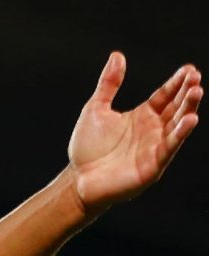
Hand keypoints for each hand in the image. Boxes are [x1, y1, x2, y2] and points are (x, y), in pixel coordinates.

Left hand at [68, 52, 200, 214]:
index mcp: (143, 116)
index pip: (165, 95)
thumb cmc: (86, 148)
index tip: (189, 69)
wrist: (77, 180)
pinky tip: (190, 120)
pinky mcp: (153, 165)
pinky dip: (180, 134)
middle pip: (175, 107)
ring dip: (188, 109)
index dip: (177, 83)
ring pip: (177, 125)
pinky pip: (170, 148)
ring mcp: (155, 147)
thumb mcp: (96, 109)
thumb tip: (117, 55)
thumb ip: (109, 84)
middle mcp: (153, 130)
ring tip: (197, 92)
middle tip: (195, 78)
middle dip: (187, 93)